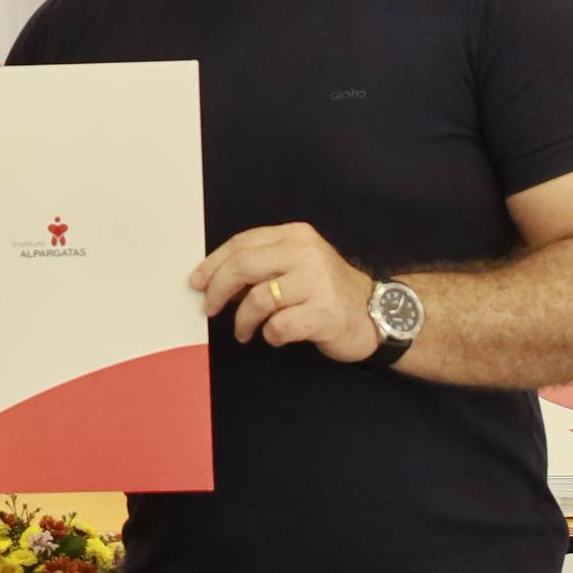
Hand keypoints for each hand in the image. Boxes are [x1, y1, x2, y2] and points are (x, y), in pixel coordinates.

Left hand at [191, 224, 377, 363]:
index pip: (242, 243)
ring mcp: (317, 283)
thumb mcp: (298, 264)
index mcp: (296, 236)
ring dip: (242, 320)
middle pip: (243, 266)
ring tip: (243, 331)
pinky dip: (270, 335)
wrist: (375, 313)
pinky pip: (278, 326)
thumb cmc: (327, 291)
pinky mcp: (323, 313)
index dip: (213, 263)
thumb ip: (263, 263)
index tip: (197, 282)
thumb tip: (214, 278)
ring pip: (258, 299)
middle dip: (218, 289)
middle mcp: (307, 254)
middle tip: (209, 307)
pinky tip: (275, 336)